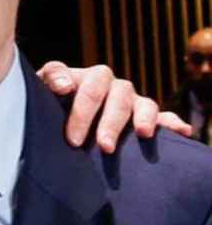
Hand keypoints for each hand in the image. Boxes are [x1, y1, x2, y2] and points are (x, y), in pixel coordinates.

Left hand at [37, 61, 192, 152]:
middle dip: (110, 124)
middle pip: (118, 99)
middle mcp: (114, 86)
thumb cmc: (50, 98)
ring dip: (143, 119)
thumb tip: (64, 84)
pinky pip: (164, 116)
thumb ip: (51, 78)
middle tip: (103, 147)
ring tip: (143, 134)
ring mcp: (132, 100)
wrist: (60, 108)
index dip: (82, 112)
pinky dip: (172, 123)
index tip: (73, 140)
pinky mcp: (146, 115)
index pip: (90, 88)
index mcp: (90, 77)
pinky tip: (181, 131)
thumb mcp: (43, 87)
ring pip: (143, 104)